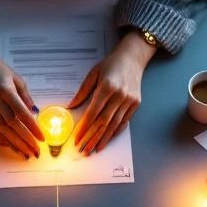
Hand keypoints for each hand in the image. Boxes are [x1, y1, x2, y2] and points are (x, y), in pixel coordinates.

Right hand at [0, 33, 42, 157]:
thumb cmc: (1, 71)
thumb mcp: (18, 79)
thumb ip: (26, 97)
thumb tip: (35, 113)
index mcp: (5, 90)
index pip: (21, 112)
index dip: (32, 127)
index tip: (41, 138)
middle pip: (11, 124)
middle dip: (24, 139)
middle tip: (35, 151)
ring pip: (0, 129)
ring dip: (13, 143)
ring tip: (25, 153)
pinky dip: (0, 139)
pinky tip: (10, 146)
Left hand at [70, 33, 153, 153]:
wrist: (133, 57)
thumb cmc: (111, 64)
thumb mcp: (93, 74)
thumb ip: (83, 92)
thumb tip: (71, 107)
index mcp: (107, 87)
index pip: (93, 113)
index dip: (84, 128)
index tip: (77, 139)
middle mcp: (119, 95)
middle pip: (103, 123)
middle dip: (92, 138)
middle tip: (84, 150)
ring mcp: (129, 101)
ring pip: (114, 125)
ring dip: (103, 139)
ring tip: (94, 149)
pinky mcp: (135, 104)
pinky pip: (124, 122)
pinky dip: (115, 132)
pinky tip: (107, 140)